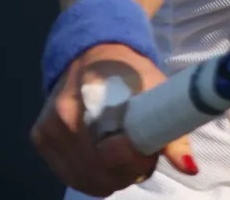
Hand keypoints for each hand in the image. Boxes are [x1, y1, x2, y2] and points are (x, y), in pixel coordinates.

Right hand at [30, 44, 197, 194]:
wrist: (94, 49)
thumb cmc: (129, 71)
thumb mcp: (156, 91)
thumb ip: (172, 132)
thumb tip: (189, 168)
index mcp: (89, 101)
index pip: (112, 156)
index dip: (137, 161)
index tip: (152, 152)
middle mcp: (61, 118)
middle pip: (98, 174)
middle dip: (126, 172)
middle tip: (142, 155)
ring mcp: (46, 130)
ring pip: (83, 180)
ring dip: (109, 176)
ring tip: (124, 154)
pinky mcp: (40, 138)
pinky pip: (69, 175)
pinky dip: (90, 174)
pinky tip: (104, 157)